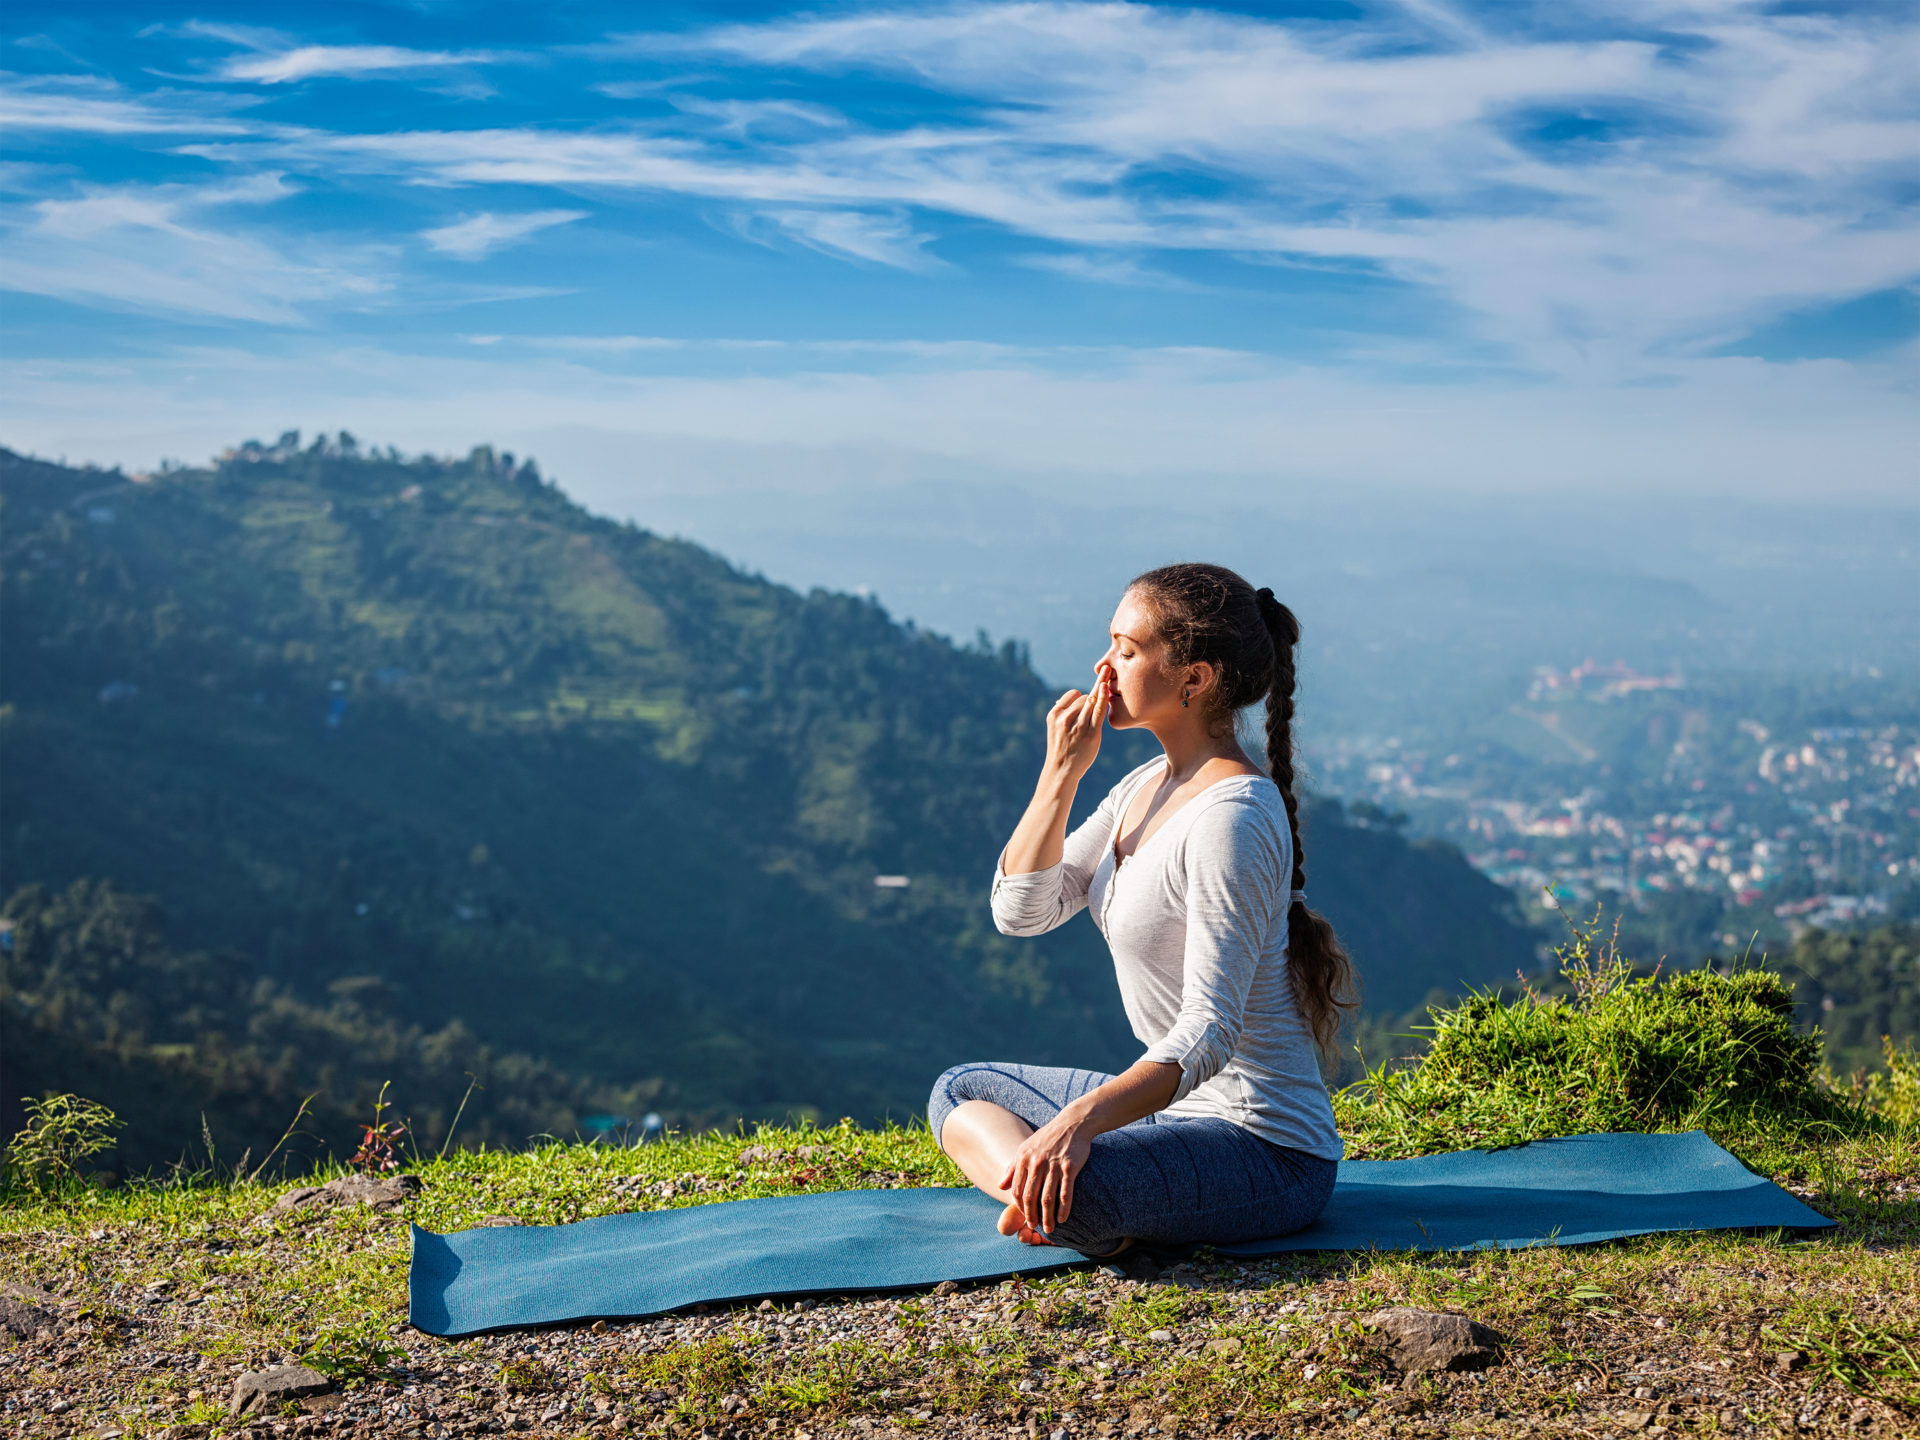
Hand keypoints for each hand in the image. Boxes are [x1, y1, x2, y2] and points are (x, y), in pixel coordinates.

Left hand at [999, 1112, 1091, 1237]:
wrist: (1072, 1124)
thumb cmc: (1047, 1138)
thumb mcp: (1025, 1149)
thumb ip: (1012, 1168)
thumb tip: (1000, 1186)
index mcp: (1023, 1159)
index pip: (1016, 1190)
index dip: (1019, 1206)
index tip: (1024, 1216)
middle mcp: (1037, 1163)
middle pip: (1030, 1197)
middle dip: (1031, 1216)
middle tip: (1034, 1228)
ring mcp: (1053, 1166)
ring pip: (1047, 1199)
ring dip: (1047, 1217)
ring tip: (1049, 1229)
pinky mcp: (1070, 1168)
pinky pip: (1065, 1193)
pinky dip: (1064, 1209)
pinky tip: (1063, 1218)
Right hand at [1043, 667, 1108, 781]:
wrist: (1062, 770)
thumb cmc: (1061, 748)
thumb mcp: (1055, 727)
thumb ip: (1063, 712)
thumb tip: (1071, 696)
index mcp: (1055, 714)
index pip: (1073, 694)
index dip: (1080, 698)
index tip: (1083, 707)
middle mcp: (1065, 718)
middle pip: (1085, 697)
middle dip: (1091, 702)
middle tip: (1088, 718)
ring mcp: (1079, 725)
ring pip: (1093, 702)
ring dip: (1099, 704)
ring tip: (1096, 714)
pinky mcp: (1091, 733)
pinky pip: (1100, 710)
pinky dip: (1104, 696)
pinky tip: (1106, 686)